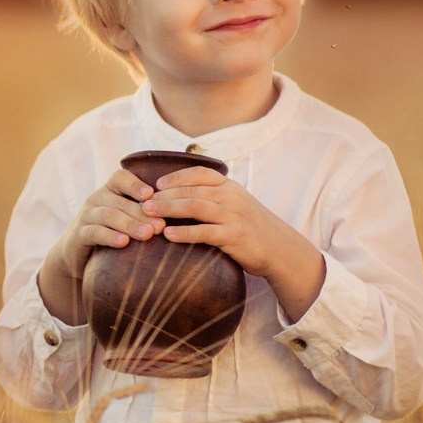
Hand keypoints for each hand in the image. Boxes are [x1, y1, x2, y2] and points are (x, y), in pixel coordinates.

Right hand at [37, 169, 166, 321]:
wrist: (80, 254)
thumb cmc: (114, 233)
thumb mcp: (128, 217)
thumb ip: (148, 210)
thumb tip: (186, 208)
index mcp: (111, 190)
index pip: (120, 177)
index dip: (135, 184)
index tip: (152, 194)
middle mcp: (97, 199)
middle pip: (119, 200)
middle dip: (142, 212)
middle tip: (161, 224)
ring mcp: (86, 216)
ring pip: (108, 215)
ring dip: (129, 224)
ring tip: (147, 235)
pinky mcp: (79, 235)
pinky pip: (94, 232)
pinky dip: (109, 236)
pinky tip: (123, 243)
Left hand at [143, 166, 324, 320]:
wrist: (280, 249)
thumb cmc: (250, 228)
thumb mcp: (234, 206)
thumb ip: (212, 198)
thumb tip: (178, 197)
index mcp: (230, 187)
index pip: (200, 173)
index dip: (176, 177)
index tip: (156, 184)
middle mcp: (231, 197)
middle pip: (192, 190)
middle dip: (165, 194)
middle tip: (142, 201)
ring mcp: (233, 216)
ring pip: (195, 206)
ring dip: (169, 209)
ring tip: (149, 214)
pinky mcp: (235, 236)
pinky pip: (205, 232)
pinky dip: (185, 232)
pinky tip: (168, 235)